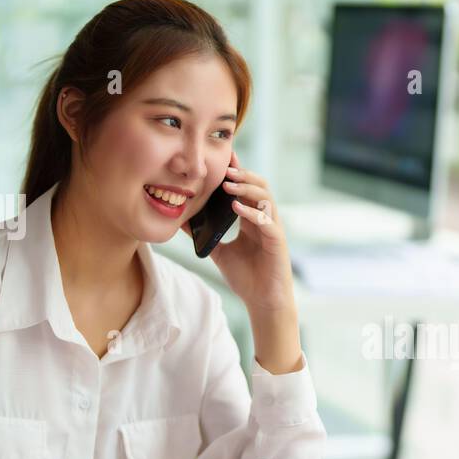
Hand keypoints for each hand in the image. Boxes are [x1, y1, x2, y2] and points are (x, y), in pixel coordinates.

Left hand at [209, 150, 295, 318]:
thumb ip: (203, 235)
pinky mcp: (277, 242)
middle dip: (243, 174)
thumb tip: (181, 221)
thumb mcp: (218, 251)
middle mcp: (265, 220)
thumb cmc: (245, 278)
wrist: (262, 301)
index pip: (247, 188)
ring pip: (266, 198)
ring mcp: (273, 229)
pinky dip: (251, 212)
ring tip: (229, 183)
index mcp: (252, 220)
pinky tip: (236, 208)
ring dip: (248, 188)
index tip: (224, 156)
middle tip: (225, 167)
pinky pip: (267, 221)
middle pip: (260, 186)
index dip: (238, 171)